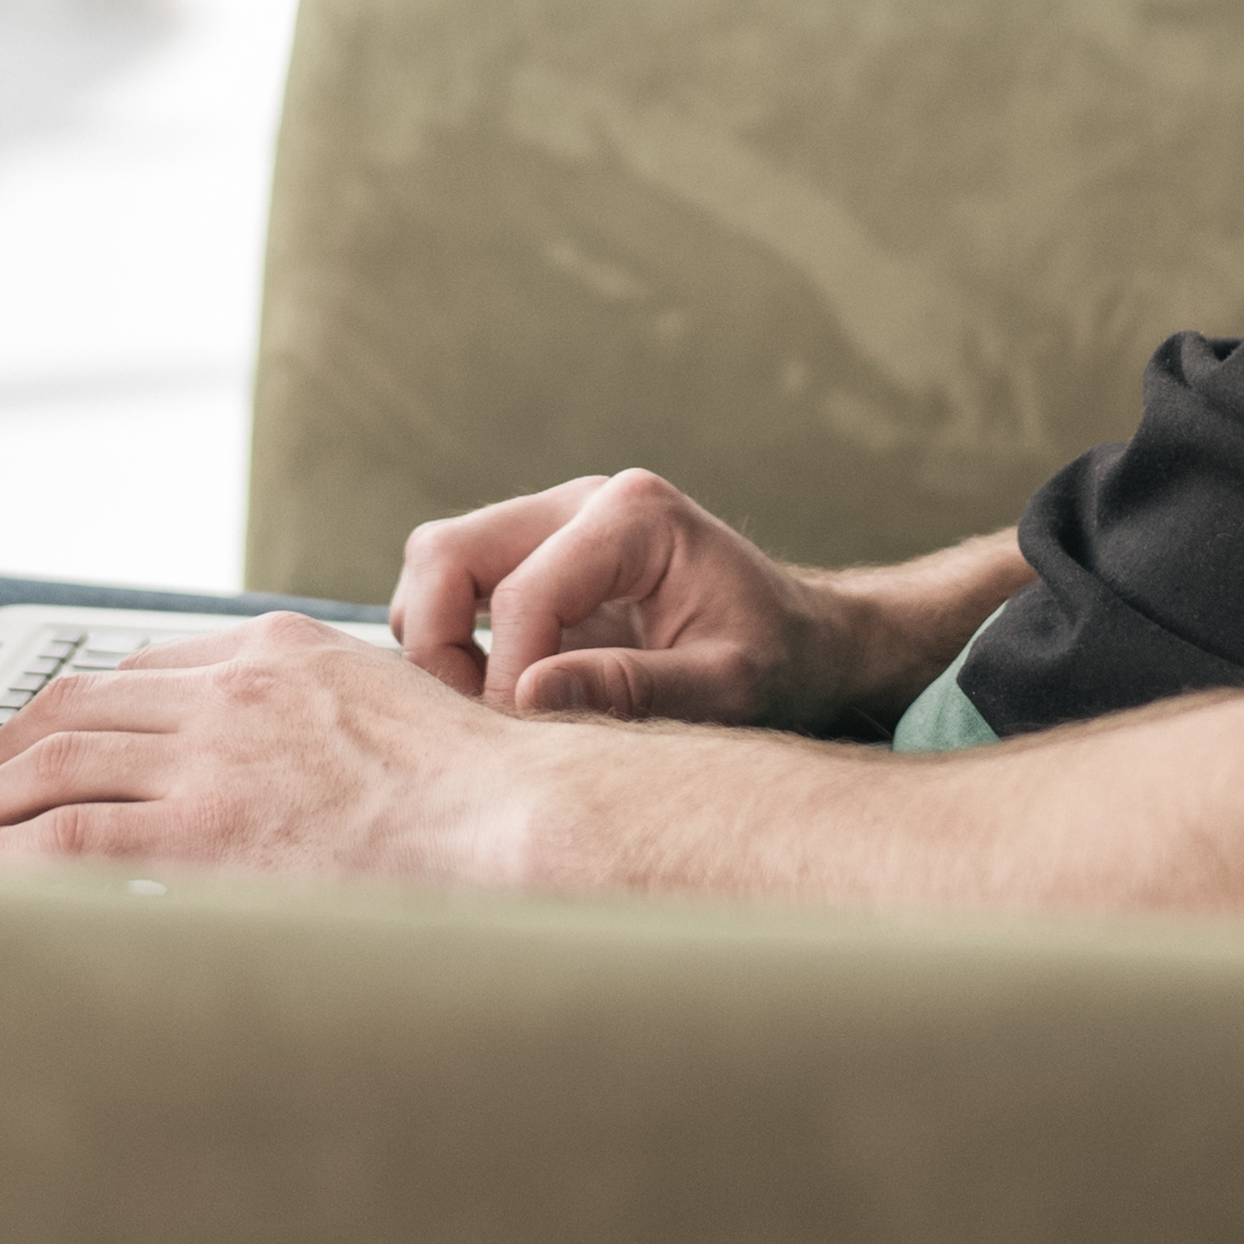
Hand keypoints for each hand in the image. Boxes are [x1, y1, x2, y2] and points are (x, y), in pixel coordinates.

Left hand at [0, 615, 550, 883]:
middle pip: (76, 709)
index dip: (63, 712)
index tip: (26, 745)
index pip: (136, 671)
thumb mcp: (392, 719)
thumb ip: (320, 732)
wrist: (525, 821)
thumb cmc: (490, 796)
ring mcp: (214, 754)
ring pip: (53, 768)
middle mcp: (231, 687)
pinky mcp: (204, 829)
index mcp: (277, 649)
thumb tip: (285, 785)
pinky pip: (65, 840)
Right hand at [395, 469, 849, 726]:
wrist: (806, 643)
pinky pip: (456, 583)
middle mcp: (583, 499)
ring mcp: (553, 520)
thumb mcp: (728, 688)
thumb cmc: (781, 664)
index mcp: (635, 515)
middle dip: (437, 644)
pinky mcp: (538, 553)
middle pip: (446, 551)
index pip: (525, 593)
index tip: (530, 744)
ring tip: (487, 712)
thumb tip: (524, 698)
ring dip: (436, 639)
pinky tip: (498, 694)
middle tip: (478, 724)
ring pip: (437, 561)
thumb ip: (632, 688)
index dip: (507, 679)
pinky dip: (452, 638)